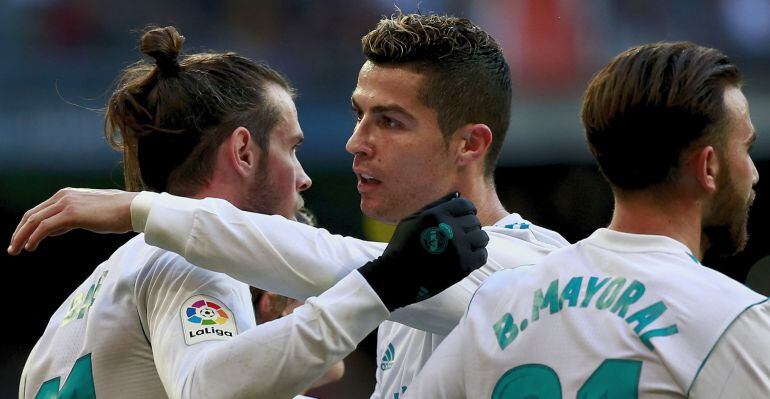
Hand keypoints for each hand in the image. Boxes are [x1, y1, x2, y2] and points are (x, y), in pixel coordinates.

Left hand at [8, 188, 137, 254]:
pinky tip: (30, 247)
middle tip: (13, 247)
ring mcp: (66, 203)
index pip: (39, 210)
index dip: (26, 226)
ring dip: (22, 236)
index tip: (21, 239)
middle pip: (32, 215)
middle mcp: (63, 196)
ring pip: (34, 220)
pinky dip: (34, 237)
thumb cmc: (116, 212)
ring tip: (16, 250)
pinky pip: (45, 227)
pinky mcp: (71, 214)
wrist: (132, 209)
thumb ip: (70, 219)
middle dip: (19, 232)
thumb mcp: (88, 214)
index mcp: (67, 194)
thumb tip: (55, 229)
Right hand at [358, 192, 488, 310]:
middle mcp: (448, 228)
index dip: (467, 210)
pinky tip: (465, 257)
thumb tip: (457, 193)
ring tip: (463, 246)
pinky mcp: (463, 265)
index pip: (465, 205)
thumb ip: (436, 205)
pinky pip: (482, 255)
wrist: (396, 278)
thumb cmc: (402, 247)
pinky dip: (476, 256)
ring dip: (475, 241)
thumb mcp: (412, 220)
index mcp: (436, 215)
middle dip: (468, 227)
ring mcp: (457, 248)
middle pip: (474, 221)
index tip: (463, 218)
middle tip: (458, 237)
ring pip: (482, 237)